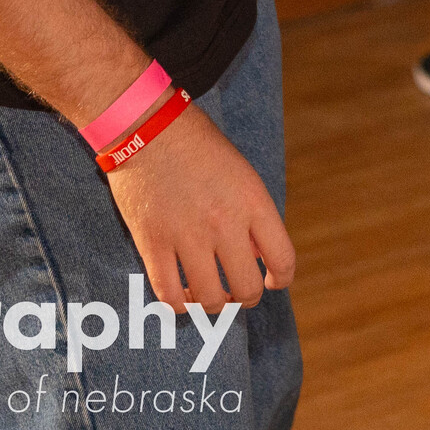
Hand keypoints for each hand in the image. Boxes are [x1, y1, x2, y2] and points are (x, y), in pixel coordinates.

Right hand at [104, 104, 296, 314]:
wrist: (146, 126)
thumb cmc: (196, 144)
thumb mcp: (240, 172)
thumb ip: (252, 214)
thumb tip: (257, 257)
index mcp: (253, 201)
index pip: (282, 258)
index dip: (281, 279)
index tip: (272, 281)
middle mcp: (224, 223)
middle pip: (247, 288)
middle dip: (245, 297)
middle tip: (236, 290)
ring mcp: (187, 236)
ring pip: (210, 299)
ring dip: (212, 304)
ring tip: (207, 293)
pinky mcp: (152, 243)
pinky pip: (169, 294)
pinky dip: (178, 304)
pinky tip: (180, 295)